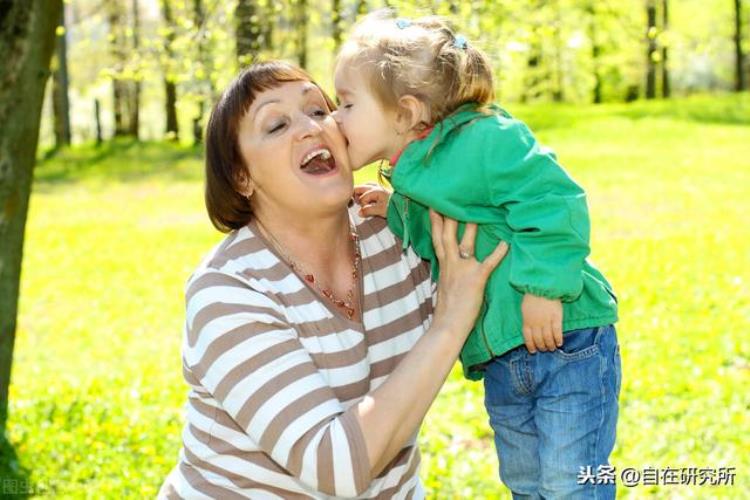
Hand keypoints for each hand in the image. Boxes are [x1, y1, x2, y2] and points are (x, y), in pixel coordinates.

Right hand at [353, 183, 390, 217]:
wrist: (403, 205)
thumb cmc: (392, 207)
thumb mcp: (380, 210)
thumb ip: (369, 211)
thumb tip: (359, 213)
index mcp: (375, 191)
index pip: (362, 197)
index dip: (362, 205)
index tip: (364, 211)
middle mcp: (375, 186)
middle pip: (360, 187)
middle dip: (356, 195)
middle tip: (357, 203)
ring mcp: (377, 186)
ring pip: (364, 186)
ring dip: (360, 192)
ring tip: (360, 200)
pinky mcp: (379, 188)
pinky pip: (369, 186)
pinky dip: (365, 191)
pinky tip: (366, 196)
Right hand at [430, 210, 507, 340]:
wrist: (448, 327)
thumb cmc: (448, 311)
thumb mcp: (446, 286)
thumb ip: (450, 273)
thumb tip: (453, 266)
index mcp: (443, 265)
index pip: (437, 238)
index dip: (436, 221)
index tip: (434, 205)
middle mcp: (450, 264)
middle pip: (447, 234)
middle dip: (448, 215)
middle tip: (450, 196)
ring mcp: (463, 270)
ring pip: (465, 243)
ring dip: (471, 226)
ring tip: (477, 210)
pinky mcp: (476, 279)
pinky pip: (488, 263)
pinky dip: (498, 253)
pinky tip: (505, 243)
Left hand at [521, 293, 562, 352]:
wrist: (543, 286)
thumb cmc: (533, 296)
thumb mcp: (525, 308)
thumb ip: (527, 319)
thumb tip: (529, 329)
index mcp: (527, 321)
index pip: (528, 338)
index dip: (531, 345)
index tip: (533, 351)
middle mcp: (536, 323)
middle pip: (538, 339)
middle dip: (541, 346)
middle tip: (545, 349)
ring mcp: (546, 321)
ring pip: (548, 338)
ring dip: (550, 345)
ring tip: (552, 348)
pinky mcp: (556, 318)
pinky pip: (557, 332)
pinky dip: (558, 339)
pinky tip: (560, 343)